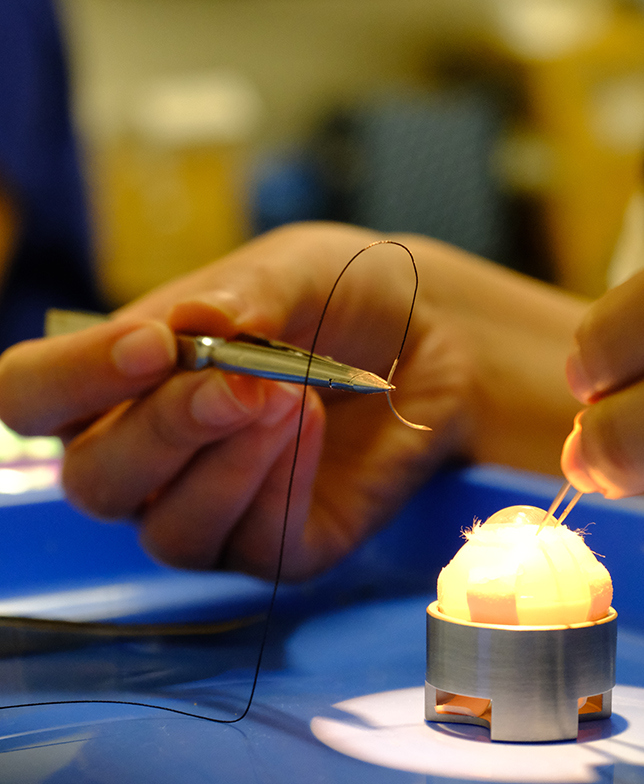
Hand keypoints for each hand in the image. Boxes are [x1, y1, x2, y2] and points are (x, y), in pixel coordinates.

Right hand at [0, 222, 581, 581]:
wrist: (432, 336)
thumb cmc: (344, 295)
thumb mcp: (290, 271)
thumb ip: (236, 298)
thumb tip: (183, 332)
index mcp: (125, 379)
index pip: (36, 398)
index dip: (74, 378)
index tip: (149, 343)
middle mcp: (154, 454)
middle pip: (95, 479)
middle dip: (164, 429)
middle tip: (241, 381)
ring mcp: (214, 507)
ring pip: (167, 530)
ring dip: (226, 463)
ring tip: (291, 399)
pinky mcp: (280, 544)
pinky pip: (253, 545)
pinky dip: (281, 488)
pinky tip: (316, 433)